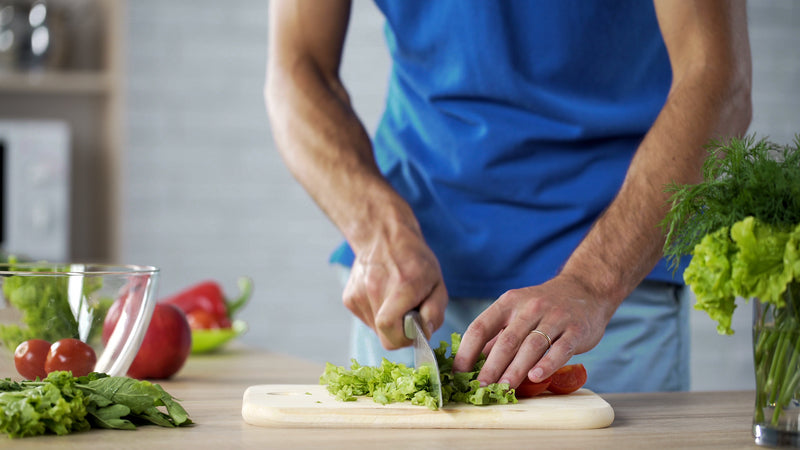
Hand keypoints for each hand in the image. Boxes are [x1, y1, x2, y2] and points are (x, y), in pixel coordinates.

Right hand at [342, 224, 448, 349]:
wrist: (383, 236)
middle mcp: (375, 291)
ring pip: (375, 330)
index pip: (391, 332)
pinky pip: (366, 319)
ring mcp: (358, 294)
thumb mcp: (437, 282)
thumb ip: (435, 311)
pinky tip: (383, 296)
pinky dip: (377, 315)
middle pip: (384, 336)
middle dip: (399, 333)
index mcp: (401, 287)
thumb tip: (424, 332)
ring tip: (394, 301)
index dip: (405, 338)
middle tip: (407, 316)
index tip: (415, 328)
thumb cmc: (415, 260)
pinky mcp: (349, 298)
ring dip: (388, 323)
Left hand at [451, 274, 616, 387]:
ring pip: (531, 345)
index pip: (481, 326)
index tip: (458, 372)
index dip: (467, 351)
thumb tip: (472, 364)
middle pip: (506, 340)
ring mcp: (555, 317)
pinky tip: (536, 376)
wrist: (585, 289)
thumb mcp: (517, 311)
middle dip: (491, 366)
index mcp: (509, 302)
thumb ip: (498, 335)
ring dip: (516, 369)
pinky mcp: (576, 329)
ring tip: (504, 388)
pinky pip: (560, 348)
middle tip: (480, 386)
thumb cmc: (544, 307)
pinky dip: (547, 363)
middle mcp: (530, 307)